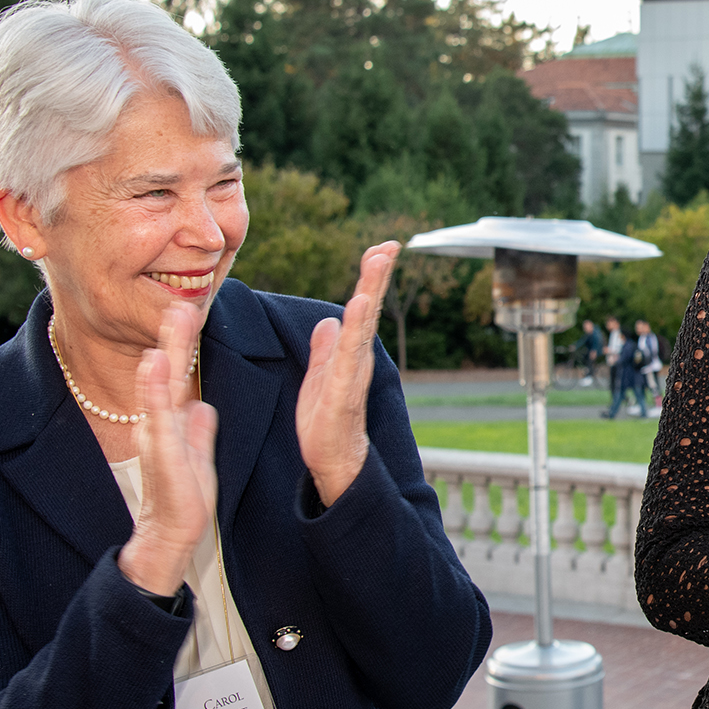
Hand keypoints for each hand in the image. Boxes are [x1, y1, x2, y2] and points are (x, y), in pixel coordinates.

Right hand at [118, 302, 217, 596]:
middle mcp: (160, 424)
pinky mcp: (162, 455)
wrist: (171, 532)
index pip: (177, 377)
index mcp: (171, 422)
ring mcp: (157, 438)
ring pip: (159, 390)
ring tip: (168, 326)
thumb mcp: (197, 454)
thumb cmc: (183, 495)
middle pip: (166, 375)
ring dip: (164, 357)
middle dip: (173, 340)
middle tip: (178, 305)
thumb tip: (203, 408)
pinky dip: (156, 392)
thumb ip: (199, 429)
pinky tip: (155, 367)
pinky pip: (159, 418)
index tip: (187, 312)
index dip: (182, 346)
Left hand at [297, 241, 398, 508]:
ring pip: (363, 326)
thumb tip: (328, 322)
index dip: (370, 279)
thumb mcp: (319, 377)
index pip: (361, 308)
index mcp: (350, 353)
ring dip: (371, 291)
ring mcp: (353, 373)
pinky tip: (358, 305)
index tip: (382, 248)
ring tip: (378, 262)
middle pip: (368, 309)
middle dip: (377, 276)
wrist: (333, 463)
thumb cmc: (326, 424)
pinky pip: (349, 355)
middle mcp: (357, 359)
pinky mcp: (343, 391)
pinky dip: (355, 329)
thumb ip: (325, 349)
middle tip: (389, 246)